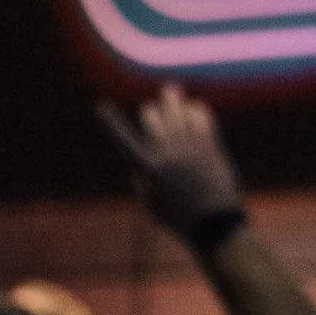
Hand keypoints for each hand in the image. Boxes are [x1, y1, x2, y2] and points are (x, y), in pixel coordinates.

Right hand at [96, 85, 244, 239]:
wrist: (213, 224)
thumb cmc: (178, 217)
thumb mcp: (150, 203)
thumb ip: (142, 177)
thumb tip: (144, 154)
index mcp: (149, 169)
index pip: (124, 141)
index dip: (111, 124)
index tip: (101, 108)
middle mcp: (168, 155)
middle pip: (153, 118)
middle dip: (151, 110)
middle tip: (153, 106)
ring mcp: (190, 150)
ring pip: (178, 113)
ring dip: (173, 99)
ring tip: (171, 90)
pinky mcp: (210, 149)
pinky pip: (202, 120)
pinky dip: (197, 110)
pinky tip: (195, 107)